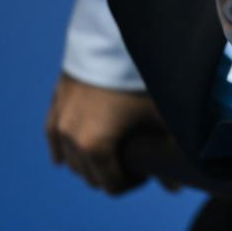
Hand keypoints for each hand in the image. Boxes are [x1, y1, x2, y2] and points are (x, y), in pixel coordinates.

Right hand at [45, 73, 174, 193]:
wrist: (112, 41)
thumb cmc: (141, 82)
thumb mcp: (162, 118)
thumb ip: (172, 153)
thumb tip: (177, 188)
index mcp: (94, 148)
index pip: (112, 187)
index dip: (133, 184)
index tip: (147, 171)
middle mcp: (69, 138)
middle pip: (91, 177)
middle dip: (114, 174)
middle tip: (136, 160)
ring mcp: (59, 121)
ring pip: (72, 161)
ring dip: (91, 163)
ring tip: (116, 151)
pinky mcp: (56, 104)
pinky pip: (54, 137)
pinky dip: (64, 150)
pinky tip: (66, 160)